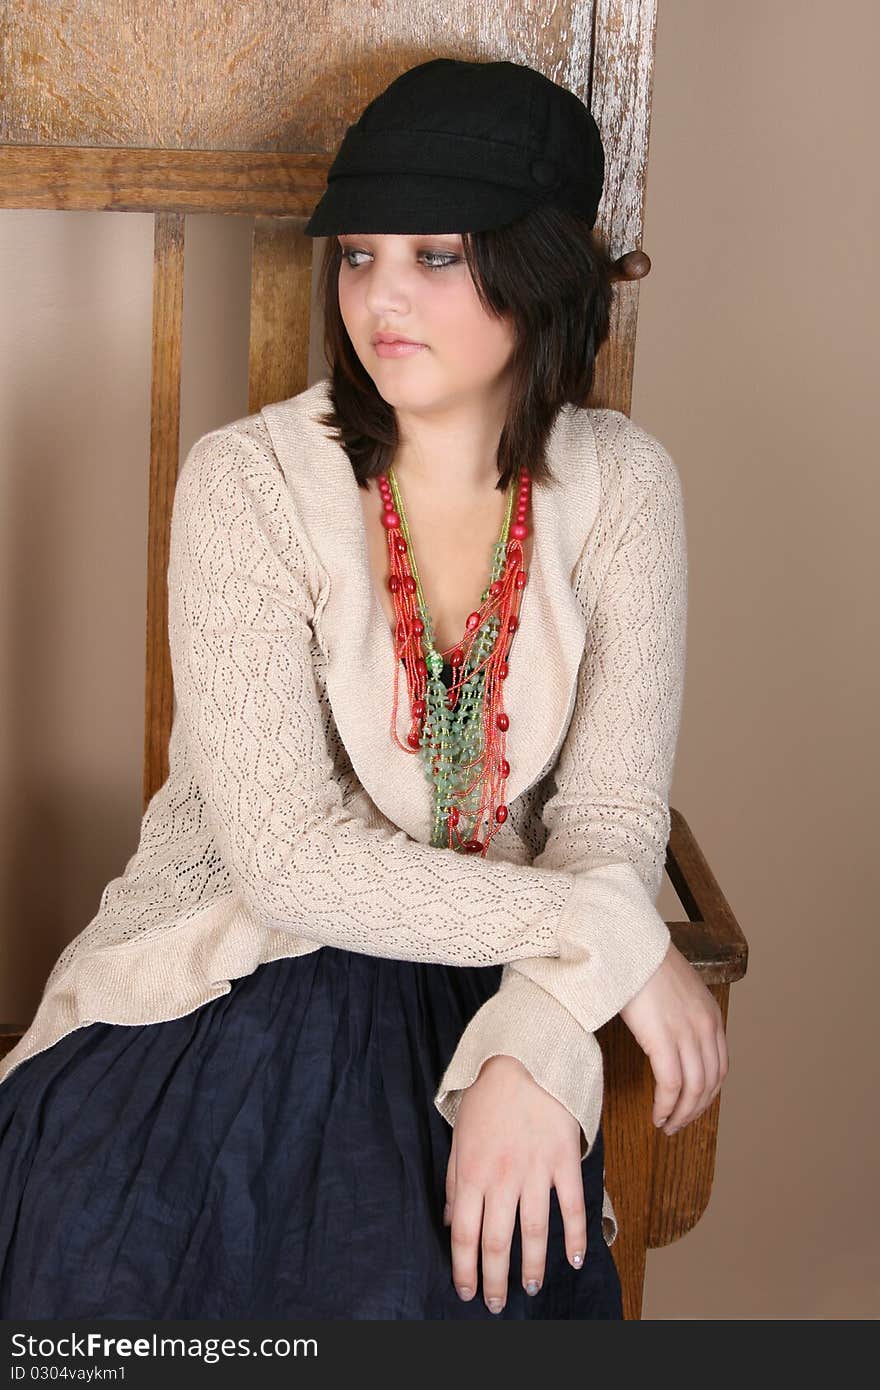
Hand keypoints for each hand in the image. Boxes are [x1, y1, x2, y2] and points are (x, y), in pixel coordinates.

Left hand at [442, 1054, 586, 1313]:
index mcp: (472, 1171)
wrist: (525, 1055)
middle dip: (495, 1279)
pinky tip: (574, 1258)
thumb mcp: (460, 1134)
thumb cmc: (488, 1093)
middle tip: (496, 1304)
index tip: (466, 1291)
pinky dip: (576, 1236)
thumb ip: (455, 1181)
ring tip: (531, 1288)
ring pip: (534, 1232)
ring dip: (533, 1266)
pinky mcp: (564, 1159)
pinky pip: (571, 1205)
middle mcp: (503, 1176)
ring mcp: (536, 1170)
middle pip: (498, 1242)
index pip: (465, 1234)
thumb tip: (452, 1222)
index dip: (465, 1268)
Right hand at [619, 940, 728, 1135]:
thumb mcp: (675, 989)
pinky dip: (666, 1105)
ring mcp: (686, 1033)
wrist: (628, 943)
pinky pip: (670, 1085)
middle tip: (678, 1124)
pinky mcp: (663, 1039)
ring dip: (681, 1114)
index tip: (692, 1107)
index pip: (720, 1068)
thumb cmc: (642, 962)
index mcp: (711, 1016)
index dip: (707, 1094)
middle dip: (695, 1110)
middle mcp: (705, 1027)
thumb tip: (668, 1036)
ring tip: (666, 1125)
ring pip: (693, 1089)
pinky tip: (657, 1114)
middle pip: (710, 1083)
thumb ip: (681, 1014)